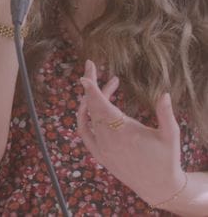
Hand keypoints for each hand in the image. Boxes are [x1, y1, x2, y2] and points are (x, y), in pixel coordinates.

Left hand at [77, 60, 184, 206]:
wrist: (159, 188)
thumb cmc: (166, 159)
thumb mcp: (170, 135)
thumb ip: (165, 114)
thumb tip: (164, 94)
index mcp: (123, 132)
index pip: (101, 106)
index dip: (92, 90)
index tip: (84, 76)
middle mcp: (108, 139)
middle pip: (92, 106)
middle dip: (91, 84)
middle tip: (91, 65)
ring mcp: (101, 148)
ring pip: (89, 116)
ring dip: (92, 98)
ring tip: (111, 84)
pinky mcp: (99, 155)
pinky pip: (85, 132)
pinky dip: (84, 117)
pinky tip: (91, 107)